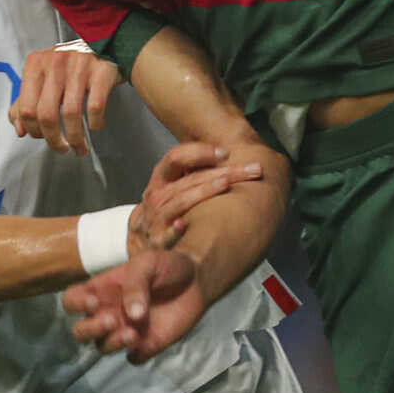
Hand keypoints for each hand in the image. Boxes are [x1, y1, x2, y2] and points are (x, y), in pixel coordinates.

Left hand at [10, 41, 120, 154]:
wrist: (103, 43)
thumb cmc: (68, 65)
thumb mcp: (42, 77)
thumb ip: (25, 102)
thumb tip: (20, 130)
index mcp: (35, 65)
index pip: (26, 108)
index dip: (33, 130)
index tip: (43, 137)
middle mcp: (55, 63)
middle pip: (47, 114)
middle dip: (54, 139)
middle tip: (61, 148)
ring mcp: (78, 66)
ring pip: (71, 114)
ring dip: (75, 138)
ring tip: (79, 147)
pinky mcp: (101, 71)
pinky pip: (95, 106)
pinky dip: (95, 123)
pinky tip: (95, 126)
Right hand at [64, 248, 208, 363]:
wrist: (198, 280)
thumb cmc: (167, 266)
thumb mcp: (148, 263)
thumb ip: (136, 284)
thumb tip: (132, 315)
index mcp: (102, 289)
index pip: (71, 300)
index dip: (76, 304)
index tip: (94, 301)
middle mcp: (109, 311)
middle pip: (80, 331)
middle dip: (89, 329)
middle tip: (112, 319)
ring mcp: (126, 330)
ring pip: (102, 347)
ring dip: (111, 343)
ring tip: (133, 333)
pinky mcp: (147, 345)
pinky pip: (133, 358)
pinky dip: (135, 354)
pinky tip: (145, 342)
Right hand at [127, 142, 267, 253]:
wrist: (142, 241)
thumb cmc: (164, 210)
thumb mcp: (171, 187)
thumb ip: (193, 173)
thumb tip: (228, 157)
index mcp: (162, 178)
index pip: (177, 157)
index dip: (200, 152)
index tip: (225, 152)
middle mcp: (157, 195)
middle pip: (190, 179)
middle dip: (224, 172)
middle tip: (252, 170)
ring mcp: (156, 217)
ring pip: (182, 201)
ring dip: (204, 191)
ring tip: (225, 183)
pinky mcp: (157, 240)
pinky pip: (166, 235)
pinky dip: (174, 230)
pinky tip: (183, 225)